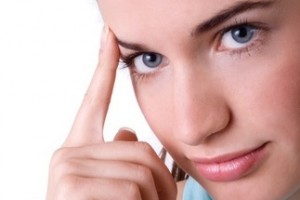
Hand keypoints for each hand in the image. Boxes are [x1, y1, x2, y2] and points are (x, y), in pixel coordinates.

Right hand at [46, 26, 176, 199]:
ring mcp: (67, 169)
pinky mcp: (70, 187)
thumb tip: (126, 129)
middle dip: (160, 183)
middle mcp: (68, 153)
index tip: (109, 35)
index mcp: (80, 148)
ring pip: (140, 172)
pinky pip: (130, 191)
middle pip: (140, 149)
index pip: (95, 98)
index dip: (103, 64)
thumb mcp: (114, 184)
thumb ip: (119, 154)